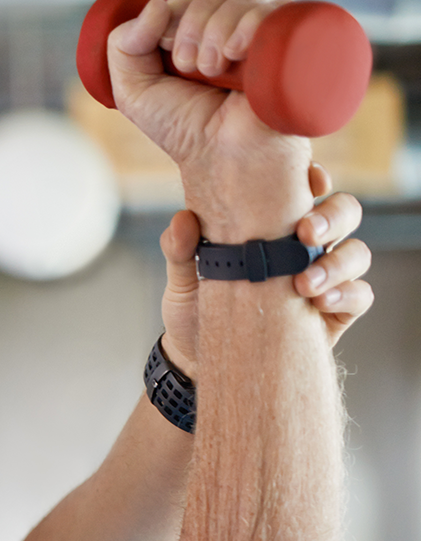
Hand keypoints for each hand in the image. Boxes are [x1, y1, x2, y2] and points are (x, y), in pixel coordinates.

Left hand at [110, 0, 311, 239]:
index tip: (168, 55)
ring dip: (216, 30)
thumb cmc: (182, 130)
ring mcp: (268, 36)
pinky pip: (279, 9)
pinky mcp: (294, 46)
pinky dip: (251, 23)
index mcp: (204, 32)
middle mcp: (239, 28)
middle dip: (192, 25)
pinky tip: (237, 53)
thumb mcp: (134, 91)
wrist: (221, 159)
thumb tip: (155, 4)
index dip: (173, 14)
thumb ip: (123, 46)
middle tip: (191, 68)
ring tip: (213, 72)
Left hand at [159, 164, 374, 374]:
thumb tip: (183, 219)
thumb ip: (181, 250)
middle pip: (344, 213)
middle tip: (306, 233)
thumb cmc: (197, 311)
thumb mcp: (184, 281)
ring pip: (356, 252)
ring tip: (304, 283)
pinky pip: (360, 295)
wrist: (199, 362)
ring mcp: (326, 277)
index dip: (314, 178)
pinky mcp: (335, 312)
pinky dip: (346, 294)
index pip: (307, 189)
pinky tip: (319, 302)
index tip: (309, 181)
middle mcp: (307, 246)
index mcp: (275, 226)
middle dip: (332, 216)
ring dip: (337, 262)